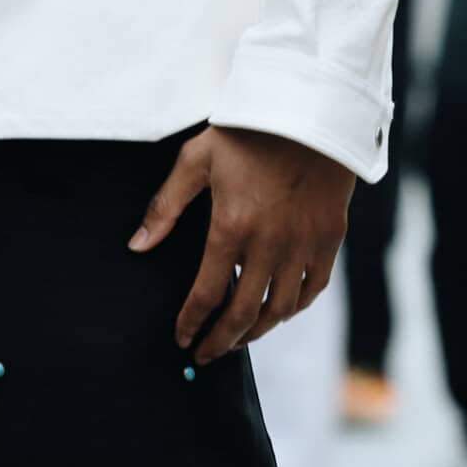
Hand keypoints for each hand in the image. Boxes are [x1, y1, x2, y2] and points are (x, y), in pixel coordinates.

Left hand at [129, 122, 353, 360]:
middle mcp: (269, 245)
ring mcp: (303, 245)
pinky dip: (294, 308)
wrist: (308, 111)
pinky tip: (279, 312)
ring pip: (280, 309)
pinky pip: (312, 289)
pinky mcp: (328, 239)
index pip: (206, 293)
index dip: (192, 322)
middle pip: (244, 314)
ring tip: (238, 338)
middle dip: (221, 341)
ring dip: (256, 332)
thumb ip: (165, 206)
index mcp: (231, 227)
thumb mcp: (197, 158)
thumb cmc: (247, 132)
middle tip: (206, 355)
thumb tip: (137, 246)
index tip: (182, 339)